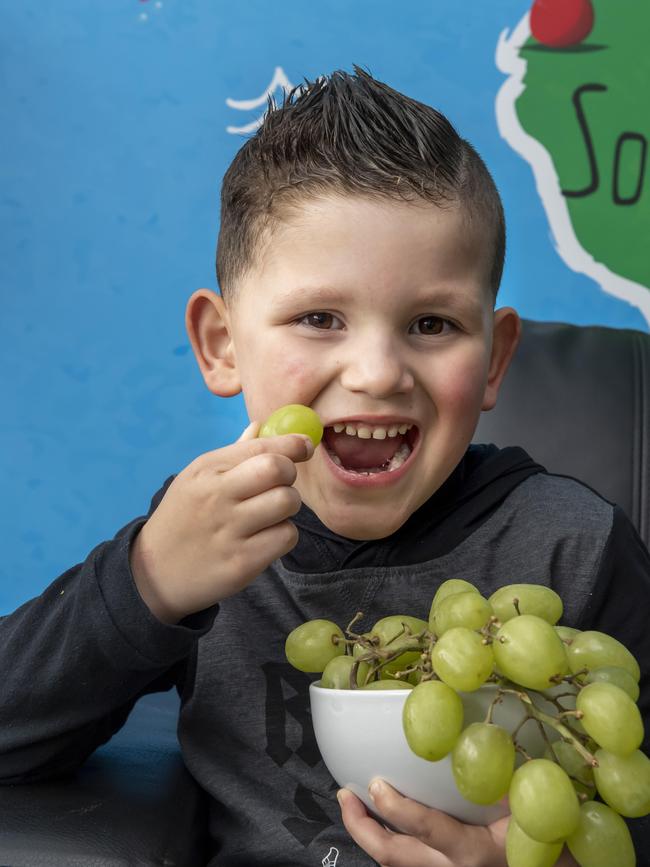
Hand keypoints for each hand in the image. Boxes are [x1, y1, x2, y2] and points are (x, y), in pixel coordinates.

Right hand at [130, 421, 313, 622]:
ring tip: (270, 515)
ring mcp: (228, 531)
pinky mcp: (241, 562)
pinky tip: (264, 539)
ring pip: (287, 502)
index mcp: (206, 470)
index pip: (260, 446)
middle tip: (281, 486)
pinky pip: (286, 537)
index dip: (292, 444)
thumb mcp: (196, 479)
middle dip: (290, 474)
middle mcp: (216, 496)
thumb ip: (232, 454)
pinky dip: (283, 536)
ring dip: (288, 507)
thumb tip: (260, 425)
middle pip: (277, 469)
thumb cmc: (183, 518)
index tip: (305, 446)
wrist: (153, 573)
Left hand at [337, 780, 578, 866]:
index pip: (428, 829)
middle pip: (394, 855)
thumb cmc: (538, 832)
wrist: (547, 864)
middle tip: (345, 795)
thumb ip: (499, 775)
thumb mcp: (522, 802)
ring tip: (350, 804)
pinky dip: (385, 843)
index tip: (377, 784)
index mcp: (474, 850)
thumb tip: (486, 731)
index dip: (398, 809)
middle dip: (361, 827)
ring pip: (394, 863)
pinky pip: (404, 863)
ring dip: (366, 835)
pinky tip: (375, 821)